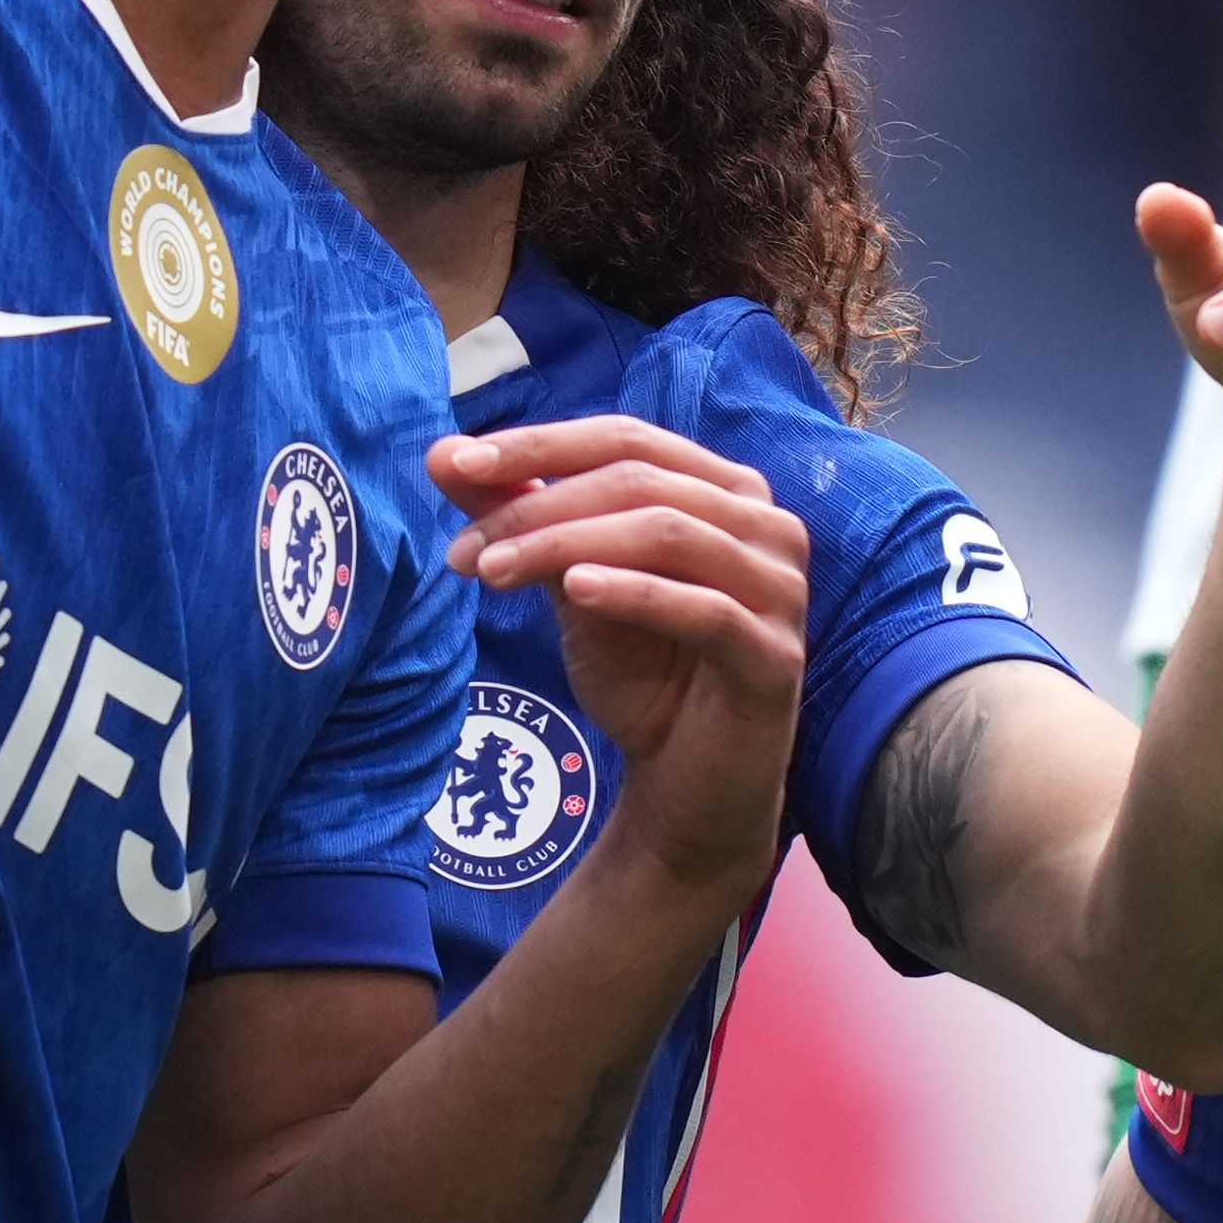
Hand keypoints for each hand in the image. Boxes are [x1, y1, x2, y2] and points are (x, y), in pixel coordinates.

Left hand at [431, 416, 811, 888]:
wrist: (687, 784)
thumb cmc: (643, 673)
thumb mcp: (571, 583)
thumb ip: (523, 517)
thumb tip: (442, 454)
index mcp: (724, 491)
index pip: (627, 438)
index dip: (540, 445)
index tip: (455, 465)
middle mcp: (766, 526)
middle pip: (641, 482)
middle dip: (540, 508)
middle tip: (466, 551)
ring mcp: (780, 590)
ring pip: (668, 534)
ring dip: (568, 545)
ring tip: (495, 574)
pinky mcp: (775, 657)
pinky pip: (705, 609)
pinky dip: (635, 592)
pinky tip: (575, 591)